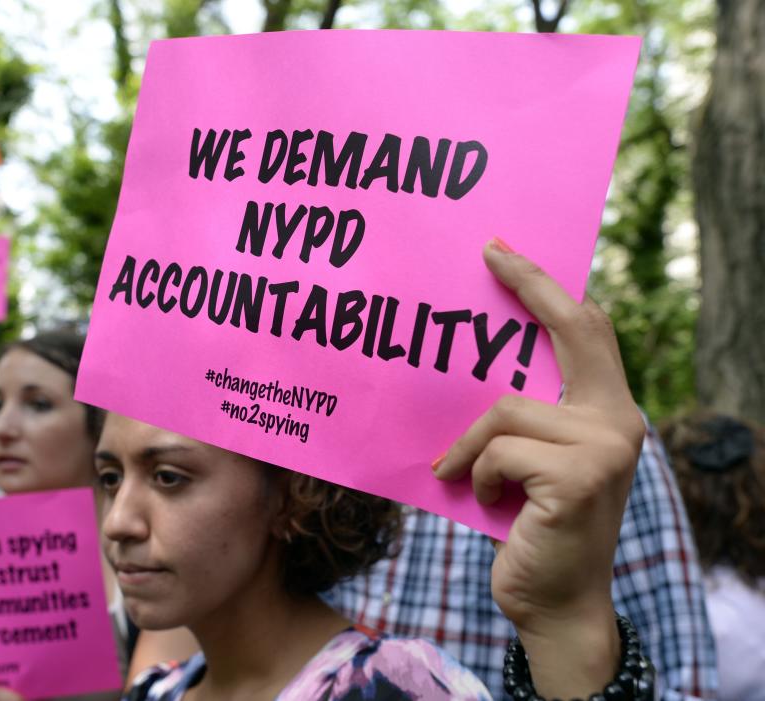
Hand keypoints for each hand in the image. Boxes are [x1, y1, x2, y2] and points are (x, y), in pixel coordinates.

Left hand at [434, 240, 643, 693]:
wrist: (552, 603)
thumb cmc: (530, 526)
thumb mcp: (529, 461)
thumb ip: (523, 418)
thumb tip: (470, 364)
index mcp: (606, 412)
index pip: (587, 330)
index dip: (548, 287)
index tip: (506, 252)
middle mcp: (617, 421)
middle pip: (573, 330)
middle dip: (529, 285)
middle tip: (489, 252)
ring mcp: (604, 447)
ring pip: (507, 409)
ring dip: (471, 447)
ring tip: (462, 475)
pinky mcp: (577, 476)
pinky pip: (498, 450)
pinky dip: (478, 474)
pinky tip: (487, 501)